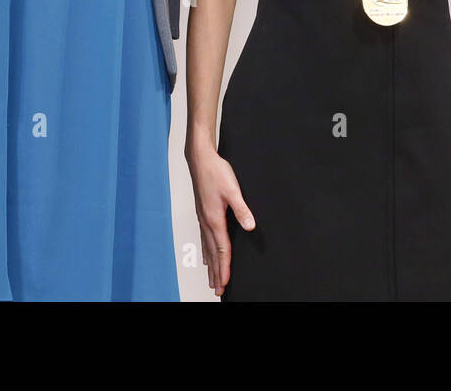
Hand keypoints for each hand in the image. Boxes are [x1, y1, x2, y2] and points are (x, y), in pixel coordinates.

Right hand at [187, 145, 255, 296]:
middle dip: (216, 273)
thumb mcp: (233, 190)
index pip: (221, 250)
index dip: (225, 268)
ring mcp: (203, 218)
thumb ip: (242, 209)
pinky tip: (206, 256)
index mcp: (214, 220)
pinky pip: (204, 239)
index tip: (225, 283)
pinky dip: (206, 251)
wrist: (200, 160)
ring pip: (207, 248)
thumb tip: (250, 226)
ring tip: (211, 279)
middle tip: (217, 289)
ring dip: (210, 265)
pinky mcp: (202, 213)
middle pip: (212, 254)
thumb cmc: (216, 172)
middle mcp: (206, 222)